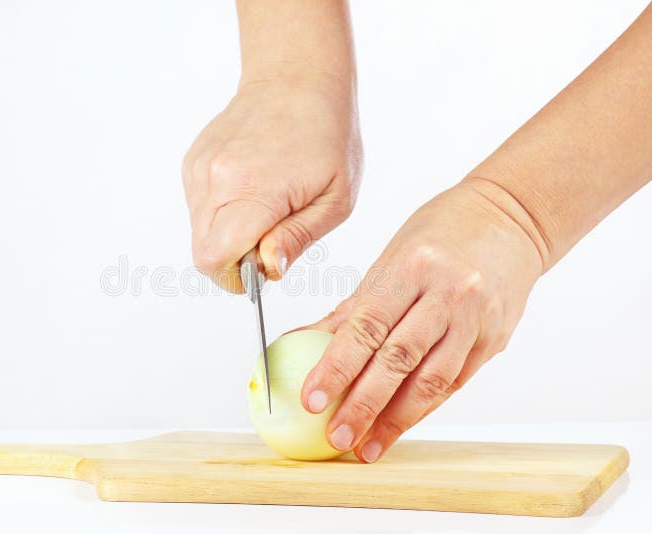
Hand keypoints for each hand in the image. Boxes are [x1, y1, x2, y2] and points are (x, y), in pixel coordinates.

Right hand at [182, 75, 361, 291]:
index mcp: (252, 191)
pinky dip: (222, 211)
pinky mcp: (193, 162)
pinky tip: (251, 186)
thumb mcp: (335, 199)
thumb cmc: (327, 136)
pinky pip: (199, 207)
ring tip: (266, 205)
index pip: (215, 260)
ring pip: (199, 231)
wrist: (296, 78)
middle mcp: (214, 180)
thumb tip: (268, 269)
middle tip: (271, 236)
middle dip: (234, 259)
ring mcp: (199, 169)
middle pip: (203, 251)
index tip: (262, 268)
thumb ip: (297, 239)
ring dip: (228, 234)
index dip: (237, 278)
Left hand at [299, 179, 544, 461]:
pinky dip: (423, 408)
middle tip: (337, 436)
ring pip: (431, 379)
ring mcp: (476, 318)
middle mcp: (447, 293)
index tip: (312, 399)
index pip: (367, 325)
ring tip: (366, 447)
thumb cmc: (439, 234)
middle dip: (364, 404)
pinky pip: (454, 382)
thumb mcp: (389, 259)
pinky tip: (399, 426)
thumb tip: (298, 340)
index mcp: (411, 267)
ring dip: (395, 419)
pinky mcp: (494, 339)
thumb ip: (350, 308)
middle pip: (398, 359)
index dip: (337, 366)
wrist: (509, 219)